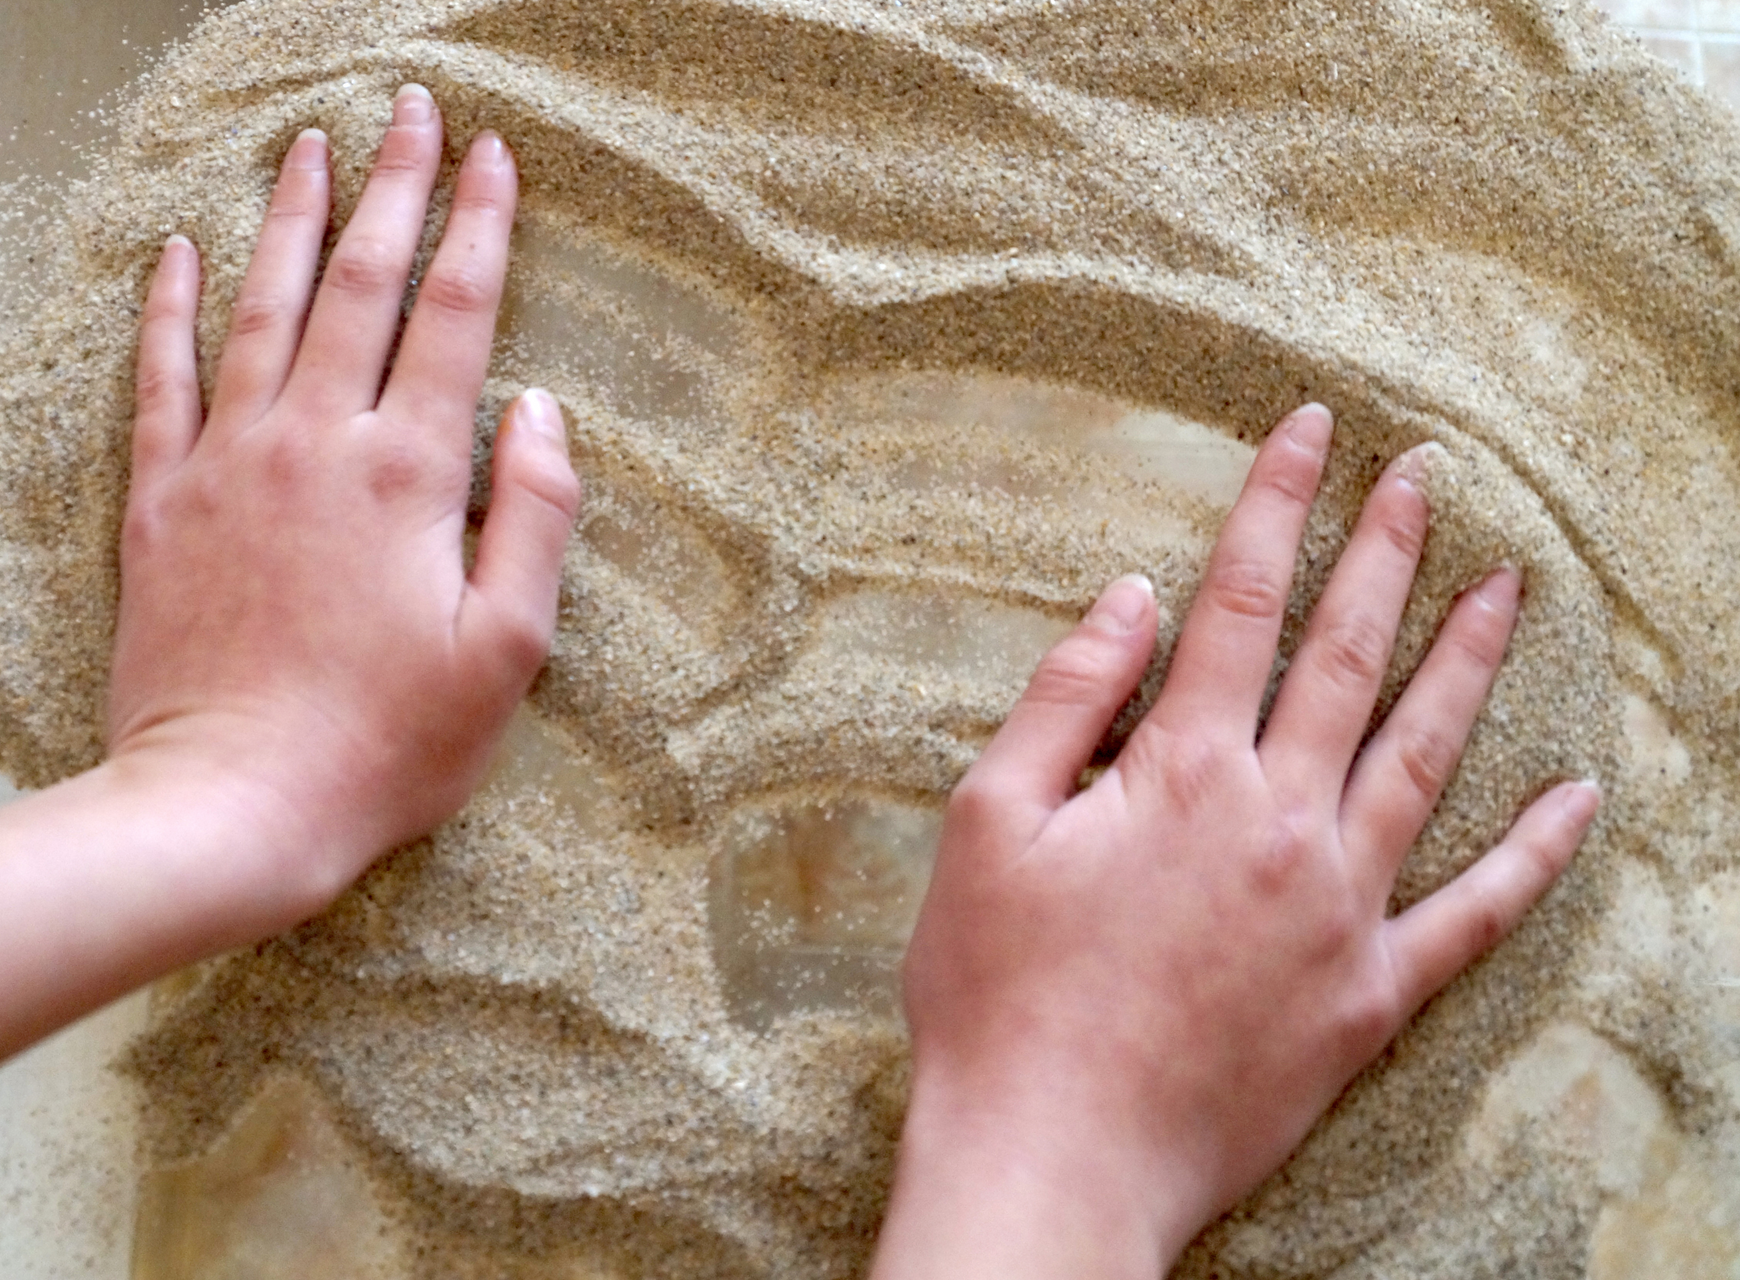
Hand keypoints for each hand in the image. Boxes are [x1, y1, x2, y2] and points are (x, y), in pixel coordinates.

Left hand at [107, 85, 579, 929]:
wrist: (232, 806)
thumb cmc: (386, 743)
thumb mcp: (507, 650)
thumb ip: (536, 518)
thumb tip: (539, 409)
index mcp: (408, 473)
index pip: (454, 316)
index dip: (481, 227)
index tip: (494, 157)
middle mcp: (315, 443)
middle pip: (360, 284)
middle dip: (394, 187)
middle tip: (410, 114)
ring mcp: (230, 464)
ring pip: (261, 308)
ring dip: (291, 220)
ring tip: (310, 148)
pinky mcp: (163, 503)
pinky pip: (162, 378)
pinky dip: (169, 308)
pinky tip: (178, 251)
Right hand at [871, 404, 1598, 1278]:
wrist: (1054, 1155)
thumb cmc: (998, 993)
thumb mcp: (986, 827)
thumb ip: (1065, 702)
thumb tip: (1131, 602)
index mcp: (1180, 774)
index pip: (1239, 606)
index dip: (1276, 506)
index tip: (1312, 430)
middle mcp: (1277, 822)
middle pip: (1344, 660)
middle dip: (1386, 556)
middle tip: (1429, 476)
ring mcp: (1336, 909)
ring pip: (1422, 759)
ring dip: (1467, 665)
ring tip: (1510, 587)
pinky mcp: (1366, 996)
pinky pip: (1471, 916)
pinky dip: (1531, 857)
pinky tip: (1578, 799)